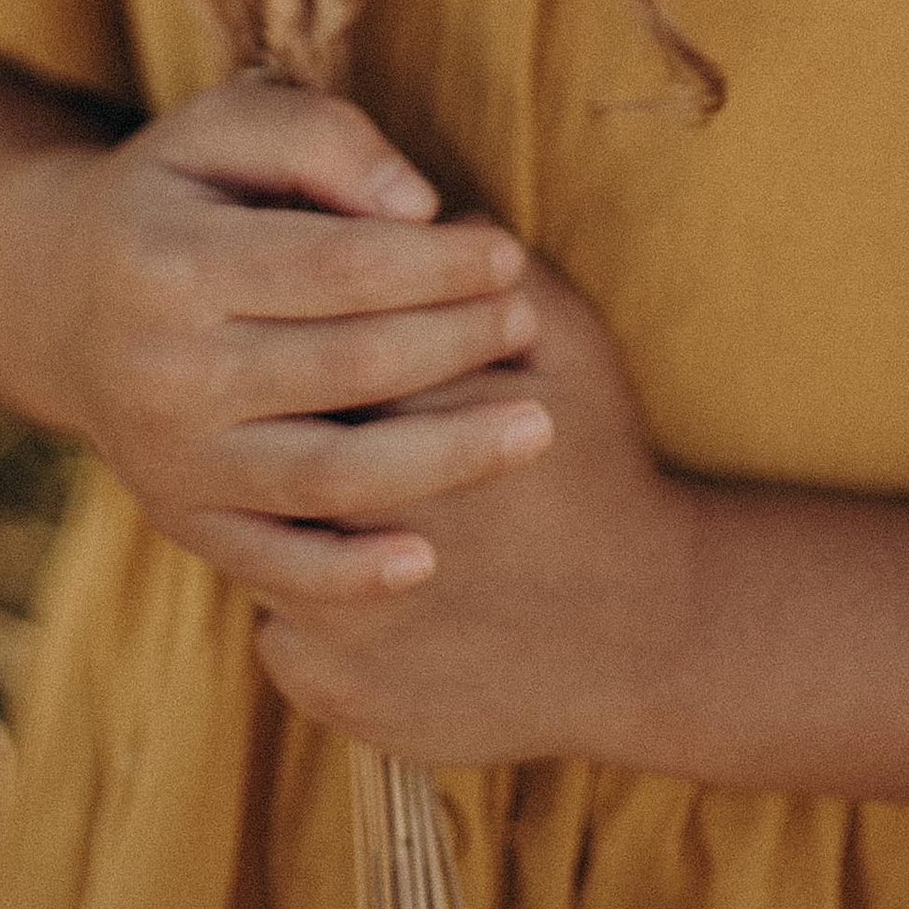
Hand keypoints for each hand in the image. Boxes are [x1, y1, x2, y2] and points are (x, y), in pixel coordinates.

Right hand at [23, 79, 552, 603]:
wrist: (65, 300)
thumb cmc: (179, 195)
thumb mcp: (224, 127)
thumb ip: (321, 139)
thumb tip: (418, 204)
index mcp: (169, 262)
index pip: (337, 267)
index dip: (435, 263)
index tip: (506, 251)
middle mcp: (162, 372)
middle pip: (345, 368)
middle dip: (455, 344)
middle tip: (528, 322)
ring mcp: (171, 460)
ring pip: (326, 476)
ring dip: (444, 460)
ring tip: (535, 426)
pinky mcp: (183, 521)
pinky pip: (275, 565)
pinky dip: (350, 577)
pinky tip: (427, 559)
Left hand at [254, 252, 703, 769]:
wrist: (646, 630)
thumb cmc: (601, 467)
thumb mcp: (569, 342)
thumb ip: (487, 266)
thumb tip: (411, 209)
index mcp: (409, 433)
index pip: (308, 364)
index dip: (315, 342)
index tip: (326, 334)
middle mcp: (360, 537)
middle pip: (272, 457)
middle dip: (284, 426)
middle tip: (314, 411)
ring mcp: (345, 633)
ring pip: (262, 552)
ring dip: (277, 516)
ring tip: (320, 486)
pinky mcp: (342, 699)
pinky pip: (280, 636)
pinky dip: (301, 605)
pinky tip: (346, 575)